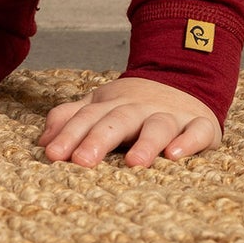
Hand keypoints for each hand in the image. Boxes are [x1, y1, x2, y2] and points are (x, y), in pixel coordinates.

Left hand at [38, 76, 221, 167]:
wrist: (182, 79)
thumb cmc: (132, 106)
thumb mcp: (100, 107)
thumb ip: (70, 119)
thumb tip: (43, 143)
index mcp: (111, 104)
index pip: (87, 118)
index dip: (69, 135)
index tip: (52, 155)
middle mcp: (139, 108)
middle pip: (117, 120)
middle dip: (98, 139)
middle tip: (81, 162)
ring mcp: (171, 115)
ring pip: (158, 125)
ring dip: (146, 142)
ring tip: (133, 163)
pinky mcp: (200, 124)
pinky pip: (197, 131)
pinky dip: (188, 141)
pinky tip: (176, 155)